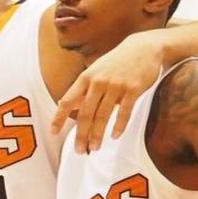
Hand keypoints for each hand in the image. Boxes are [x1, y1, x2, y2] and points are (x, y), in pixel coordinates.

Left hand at [51, 31, 161, 152]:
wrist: (144, 48)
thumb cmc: (116, 63)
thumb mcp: (96, 71)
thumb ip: (83, 90)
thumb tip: (70, 109)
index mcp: (85, 78)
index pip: (67, 101)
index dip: (59, 118)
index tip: (53, 132)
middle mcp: (98, 82)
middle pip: (85, 113)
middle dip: (81, 134)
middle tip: (80, 150)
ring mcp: (116, 85)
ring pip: (103, 115)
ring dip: (98, 134)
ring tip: (95, 147)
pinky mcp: (134, 89)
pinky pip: (125, 112)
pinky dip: (119, 126)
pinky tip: (115, 136)